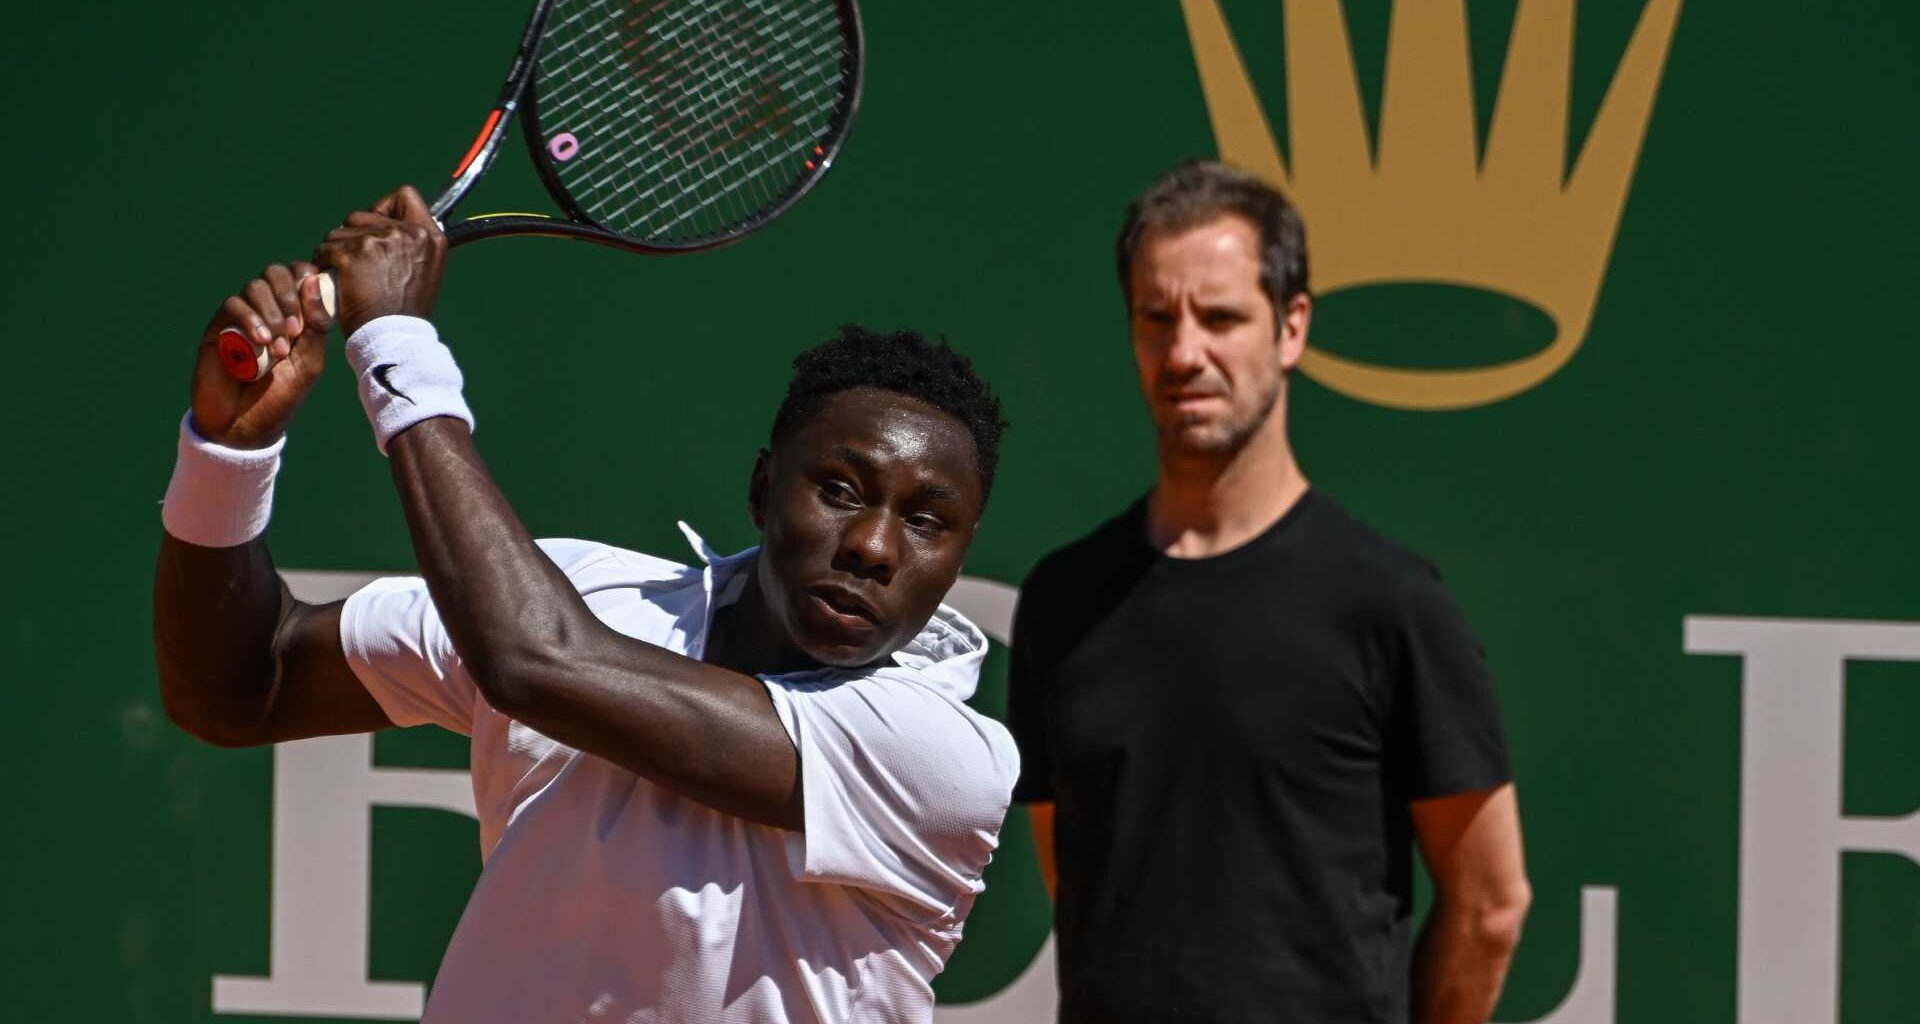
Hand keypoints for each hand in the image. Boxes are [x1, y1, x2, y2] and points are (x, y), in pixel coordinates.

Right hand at [191, 262, 331, 447]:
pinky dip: (250, 318)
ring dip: (272, 314)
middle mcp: (268, 310)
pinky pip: (233, 304)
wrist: (244, 425)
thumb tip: (312, 282)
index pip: (300, 275)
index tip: (312, 309)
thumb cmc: (281, 396)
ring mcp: (243, 316)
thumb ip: (316, 324)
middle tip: (295, 331)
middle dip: (289, 296)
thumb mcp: (309, 362)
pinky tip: (260, 342)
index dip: (306, 281)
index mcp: (296, 314)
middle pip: (276, 272)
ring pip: (256, 286)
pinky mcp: (219, 326)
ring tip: (278, 348)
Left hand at [315, 185, 446, 336]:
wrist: (393, 337)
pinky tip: (333, 280)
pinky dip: (323, 263)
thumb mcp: (423, 272)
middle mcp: (408, 233)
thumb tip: (386, 227)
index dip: (385, 208)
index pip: (404, 195)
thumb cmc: (405, 313)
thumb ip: (410, 246)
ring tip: (346, 276)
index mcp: (430, 236)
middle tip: (358, 263)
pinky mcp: (353, 254)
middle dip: (354, 235)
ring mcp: (380, 241)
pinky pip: (326, 248)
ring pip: (340, 231)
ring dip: (336, 251)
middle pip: (363, 214)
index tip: (378, 230)